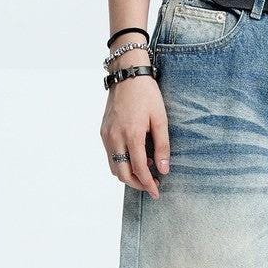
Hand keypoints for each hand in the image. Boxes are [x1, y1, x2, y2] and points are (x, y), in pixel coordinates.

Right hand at [100, 53, 169, 198]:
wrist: (127, 75)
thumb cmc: (147, 94)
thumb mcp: (161, 119)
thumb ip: (162, 146)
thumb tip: (164, 169)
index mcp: (132, 135)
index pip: (138, 169)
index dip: (148, 184)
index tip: (156, 193)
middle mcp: (115, 137)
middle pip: (122, 174)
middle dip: (137, 184)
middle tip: (151, 185)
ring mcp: (106, 135)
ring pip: (113, 167)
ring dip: (128, 174)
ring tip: (145, 171)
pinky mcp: (103, 131)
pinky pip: (110, 155)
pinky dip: (121, 163)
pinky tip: (135, 158)